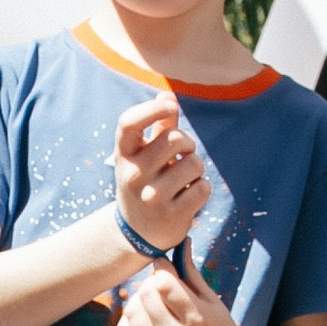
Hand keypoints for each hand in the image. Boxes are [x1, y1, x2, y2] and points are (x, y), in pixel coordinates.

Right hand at [113, 96, 209, 258]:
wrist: (138, 231)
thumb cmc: (145, 180)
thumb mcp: (143, 155)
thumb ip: (158, 125)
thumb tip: (167, 94)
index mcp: (123, 155)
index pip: (129, 122)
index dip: (152, 108)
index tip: (170, 106)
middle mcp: (133, 175)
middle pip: (174, 138)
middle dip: (187, 142)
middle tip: (183, 153)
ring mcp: (152, 197)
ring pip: (194, 164)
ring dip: (196, 168)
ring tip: (184, 178)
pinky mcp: (172, 215)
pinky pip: (203, 188)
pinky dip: (201, 189)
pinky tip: (188, 196)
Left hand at [113, 256, 236, 325]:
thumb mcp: (211, 299)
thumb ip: (191, 272)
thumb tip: (181, 240)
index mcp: (197, 320)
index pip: (163, 284)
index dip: (161, 269)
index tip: (164, 267)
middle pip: (144, 297)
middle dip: (150, 284)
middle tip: (158, 286)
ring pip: (131, 314)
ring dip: (138, 302)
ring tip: (151, 304)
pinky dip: (129, 324)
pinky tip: (143, 321)